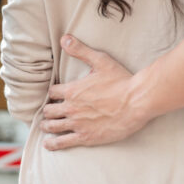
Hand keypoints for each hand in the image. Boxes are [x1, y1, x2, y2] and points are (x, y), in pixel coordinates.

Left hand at [39, 35, 146, 150]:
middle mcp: (71, 108)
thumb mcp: (101, 61)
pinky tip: (48, 144)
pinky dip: (53, 144)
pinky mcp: (86, 137)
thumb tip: (64, 38)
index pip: (52, 92)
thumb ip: (80, 50)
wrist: (137, 102)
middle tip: (51, 111)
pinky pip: (63, 142)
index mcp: (72, 90)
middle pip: (49, 110)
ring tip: (47, 125)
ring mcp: (77, 124)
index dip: (53, 93)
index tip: (56, 94)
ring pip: (52, 126)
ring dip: (47, 125)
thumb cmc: (121, 81)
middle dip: (49, 110)